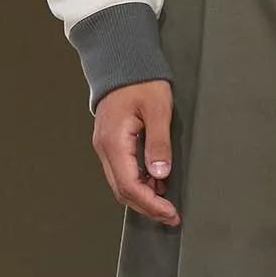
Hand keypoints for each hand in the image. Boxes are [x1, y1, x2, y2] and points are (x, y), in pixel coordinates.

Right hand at [92, 80, 179, 224]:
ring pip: (120, 183)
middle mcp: (104, 148)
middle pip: (122, 191)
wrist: (122, 61)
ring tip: (167, 201)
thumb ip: (158, 143)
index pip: (130, 186)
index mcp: (114, 142)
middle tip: (171, 215)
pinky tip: (156, 181)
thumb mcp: (158, 110)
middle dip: (147, 206)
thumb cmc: (141, 81)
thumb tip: (160, 175)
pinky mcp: (110, 143)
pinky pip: (121, 171)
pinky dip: (138, 182)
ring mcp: (105, 146)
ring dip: (143, 196)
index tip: (171, 212)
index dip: (151, 204)